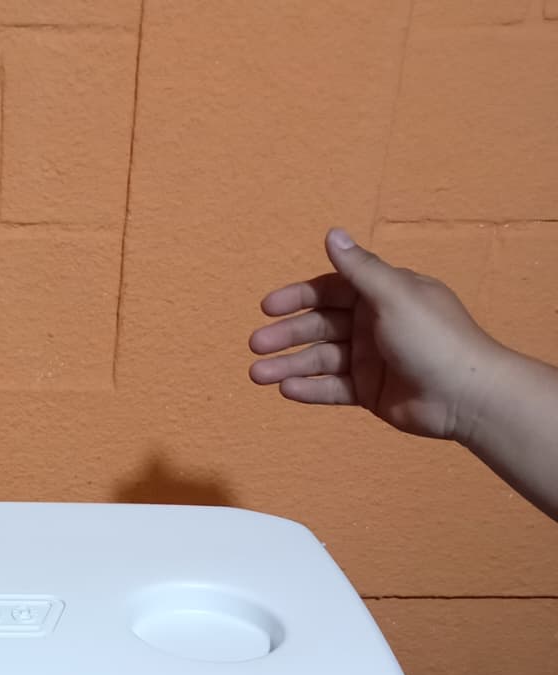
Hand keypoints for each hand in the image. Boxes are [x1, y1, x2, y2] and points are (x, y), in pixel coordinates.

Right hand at [249, 228, 503, 441]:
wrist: (464, 395)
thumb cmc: (433, 338)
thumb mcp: (394, 296)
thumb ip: (360, 269)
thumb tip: (332, 233)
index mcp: (381, 295)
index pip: (330, 291)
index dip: (298, 298)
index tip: (268, 308)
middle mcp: (372, 324)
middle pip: (319, 326)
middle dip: (286, 335)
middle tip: (255, 346)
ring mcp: (369, 359)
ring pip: (319, 360)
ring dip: (288, 365)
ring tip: (258, 375)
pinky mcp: (368, 391)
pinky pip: (331, 388)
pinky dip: (309, 388)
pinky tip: (287, 390)